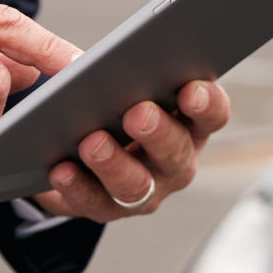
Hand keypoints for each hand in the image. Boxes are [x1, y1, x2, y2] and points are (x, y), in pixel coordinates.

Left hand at [30, 79, 230, 221]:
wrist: (69, 148)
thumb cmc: (103, 105)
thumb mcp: (117, 82)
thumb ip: (120, 70)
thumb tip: (96, 63)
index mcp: (187, 123)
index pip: (212, 114)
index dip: (207, 104)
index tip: (190, 90)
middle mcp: (175, 161)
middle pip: (177, 150)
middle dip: (158, 132)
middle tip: (137, 113)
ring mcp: (146, 190)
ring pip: (138, 184)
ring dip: (116, 164)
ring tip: (92, 142)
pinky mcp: (108, 209)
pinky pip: (93, 201)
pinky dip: (77, 185)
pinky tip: (61, 169)